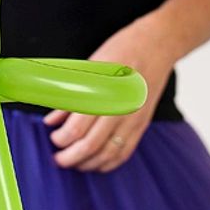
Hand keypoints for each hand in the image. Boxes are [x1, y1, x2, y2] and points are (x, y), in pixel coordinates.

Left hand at [43, 14, 175, 171]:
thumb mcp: (90, 67)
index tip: (53, 138)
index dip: (62, 139)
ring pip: (108, 154)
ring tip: (73, 163)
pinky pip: (125, 152)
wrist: (156, 46)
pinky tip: (96, 163)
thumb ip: (72, 95)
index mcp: (104, 91)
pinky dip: (109, 163)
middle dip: (71, 157)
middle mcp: (120, 109)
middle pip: (91, 145)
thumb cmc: (121, 49)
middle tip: (58, 158)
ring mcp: (134, 119)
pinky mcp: (142, 124)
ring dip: (88, 163)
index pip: (78, 127)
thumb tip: (52, 119)